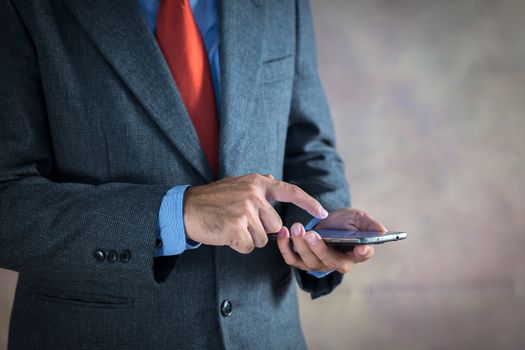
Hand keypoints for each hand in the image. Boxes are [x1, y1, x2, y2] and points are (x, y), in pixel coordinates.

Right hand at [184, 173, 327, 253]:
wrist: (186, 208)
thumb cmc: (212, 199)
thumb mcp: (236, 183)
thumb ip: (257, 185)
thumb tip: (275, 180)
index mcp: (257, 182)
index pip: (290, 191)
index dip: (309, 203)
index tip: (323, 213)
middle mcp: (254, 194)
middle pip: (275, 225)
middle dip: (260, 229)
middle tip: (239, 222)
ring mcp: (246, 211)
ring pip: (263, 239)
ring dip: (249, 238)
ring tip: (231, 227)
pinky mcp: (237, 227)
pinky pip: (250, 247)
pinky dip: (239, 246)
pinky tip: (226, 235)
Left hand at [277, 208, 385, 272]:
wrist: (328, 222)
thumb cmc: (346, 222)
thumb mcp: (359, 218)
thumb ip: (369, 224)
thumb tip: (382, 230)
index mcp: (356, 252)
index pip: (362, 255)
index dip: (362, 252)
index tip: (362, 246)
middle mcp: (338, 262)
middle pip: (329, 260)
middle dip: (318, 247)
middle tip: (310, 233)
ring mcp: (319, 263)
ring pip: (308, 261)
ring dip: (300, 245)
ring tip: (296, 227)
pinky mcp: (302, 260)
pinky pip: (292, 258)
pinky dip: (285, 247)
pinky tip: (283, 232)